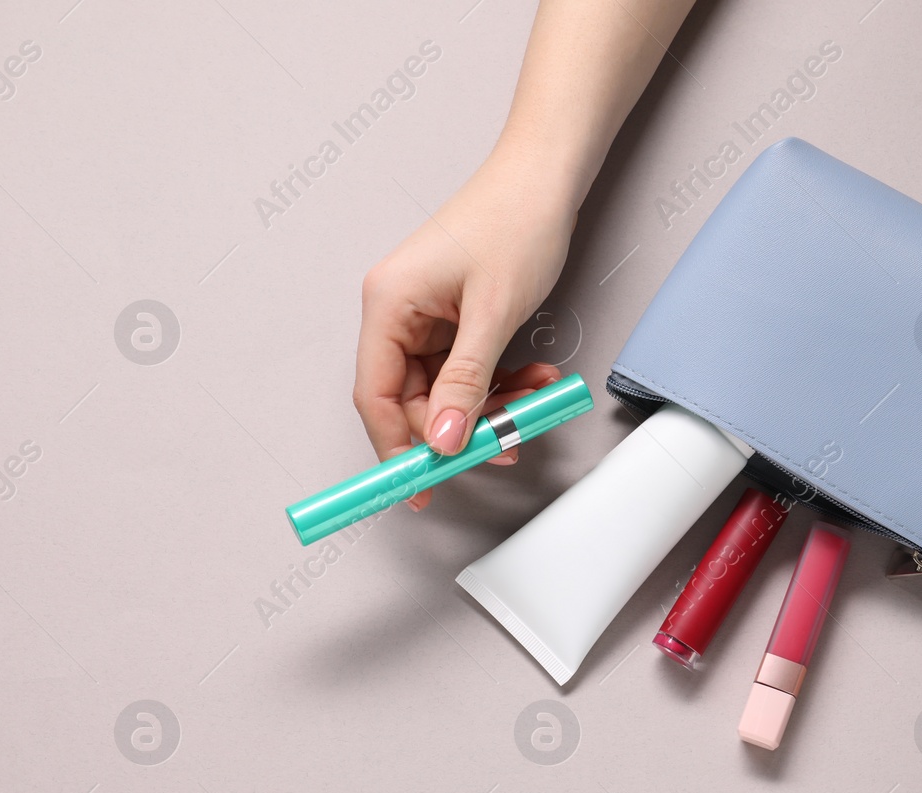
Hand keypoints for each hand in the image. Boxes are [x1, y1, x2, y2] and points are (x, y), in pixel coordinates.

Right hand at [352, 149, 576, 510]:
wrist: (547, 176)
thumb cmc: (516, 222)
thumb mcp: (493, 313)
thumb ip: (465, 383)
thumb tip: (441, 439)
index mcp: (387, 304)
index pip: (375, 395)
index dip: (394, 448)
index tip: (421, 487)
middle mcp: (397, 311)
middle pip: (411, 399)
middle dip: (459, 428)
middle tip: (503, 446)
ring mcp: (426, 315)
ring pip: (445, 389)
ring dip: (489, 407)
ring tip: (533, 404)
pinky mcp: (453, 317)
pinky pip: (467, 369)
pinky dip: (499, 383)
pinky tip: (534, 380)